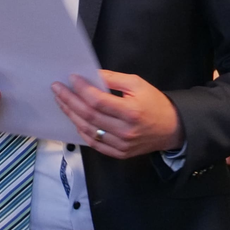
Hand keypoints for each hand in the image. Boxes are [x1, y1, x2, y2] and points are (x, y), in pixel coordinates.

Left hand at [52, 70, 183, 159]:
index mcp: (131, 112)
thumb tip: (91, 75)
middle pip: (89, 116)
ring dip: (71, 114)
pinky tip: (74, 118)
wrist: (172, 129)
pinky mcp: (119, 153)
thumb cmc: (155, 103)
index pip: (98, 101)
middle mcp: (125, 131)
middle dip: (69, 101)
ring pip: (88, 130)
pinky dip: (81, 130)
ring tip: (61, 101)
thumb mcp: (138, 84)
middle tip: (57, 89)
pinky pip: (94, 143)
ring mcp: (121, 145)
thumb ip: (113, 79)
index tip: (71, 78)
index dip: (82, 89)